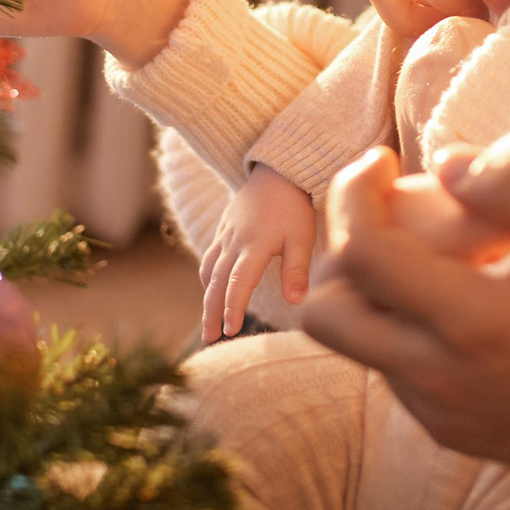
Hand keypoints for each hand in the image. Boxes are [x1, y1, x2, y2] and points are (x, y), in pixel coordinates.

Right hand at [201, 167, 316, 340]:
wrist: (277, 171)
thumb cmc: (295, 206)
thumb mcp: (302, 237)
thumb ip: (296, 268)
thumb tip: (296, 301)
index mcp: (254, 245)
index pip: (238, 282)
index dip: (232, 307)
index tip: (230, 330)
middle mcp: (234, 242)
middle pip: (216, 282)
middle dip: (211, 312)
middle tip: (210, 339)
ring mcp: (225, 235)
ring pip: (209, 271)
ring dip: (206, 299)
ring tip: (208, 324)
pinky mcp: (223, 230)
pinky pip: (209, 258)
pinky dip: (207, 279)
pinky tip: (210, 292)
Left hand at [301, 147, 509, 476]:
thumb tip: (446, 162)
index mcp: (470, 324)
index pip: (360, 253)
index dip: (352, 194)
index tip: (380, 162)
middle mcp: (435, 377)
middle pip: (322, 314)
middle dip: (336, 250)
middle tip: (381, 214)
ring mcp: (435, 411)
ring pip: (354, 345)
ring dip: (368, 291)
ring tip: (427, 254)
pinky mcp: (445, 431)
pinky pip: (391, 370)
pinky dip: (398, 327)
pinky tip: (454, 302)